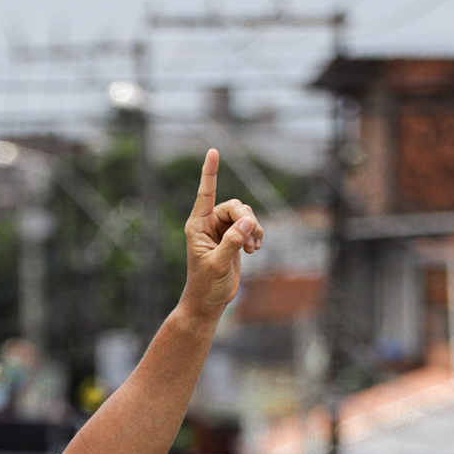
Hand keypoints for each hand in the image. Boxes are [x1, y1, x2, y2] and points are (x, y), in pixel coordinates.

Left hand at [181, 149, 263, 322]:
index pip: (205, 193)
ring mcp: (222, 229)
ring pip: (245, 214)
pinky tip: (254, 250)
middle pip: (235, 205)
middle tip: (251, 241)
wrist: (209, 302)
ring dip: (254, 229)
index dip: (210, 172)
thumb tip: (248, 222)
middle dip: (247, 220)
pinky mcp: (233, 237)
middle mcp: (209, 223)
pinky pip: (250, 224)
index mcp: (198, 225)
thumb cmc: (206, 286)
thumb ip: (232, 242)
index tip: (213, 151)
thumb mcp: (218, 265)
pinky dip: (256, 234)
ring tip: (252, 248)